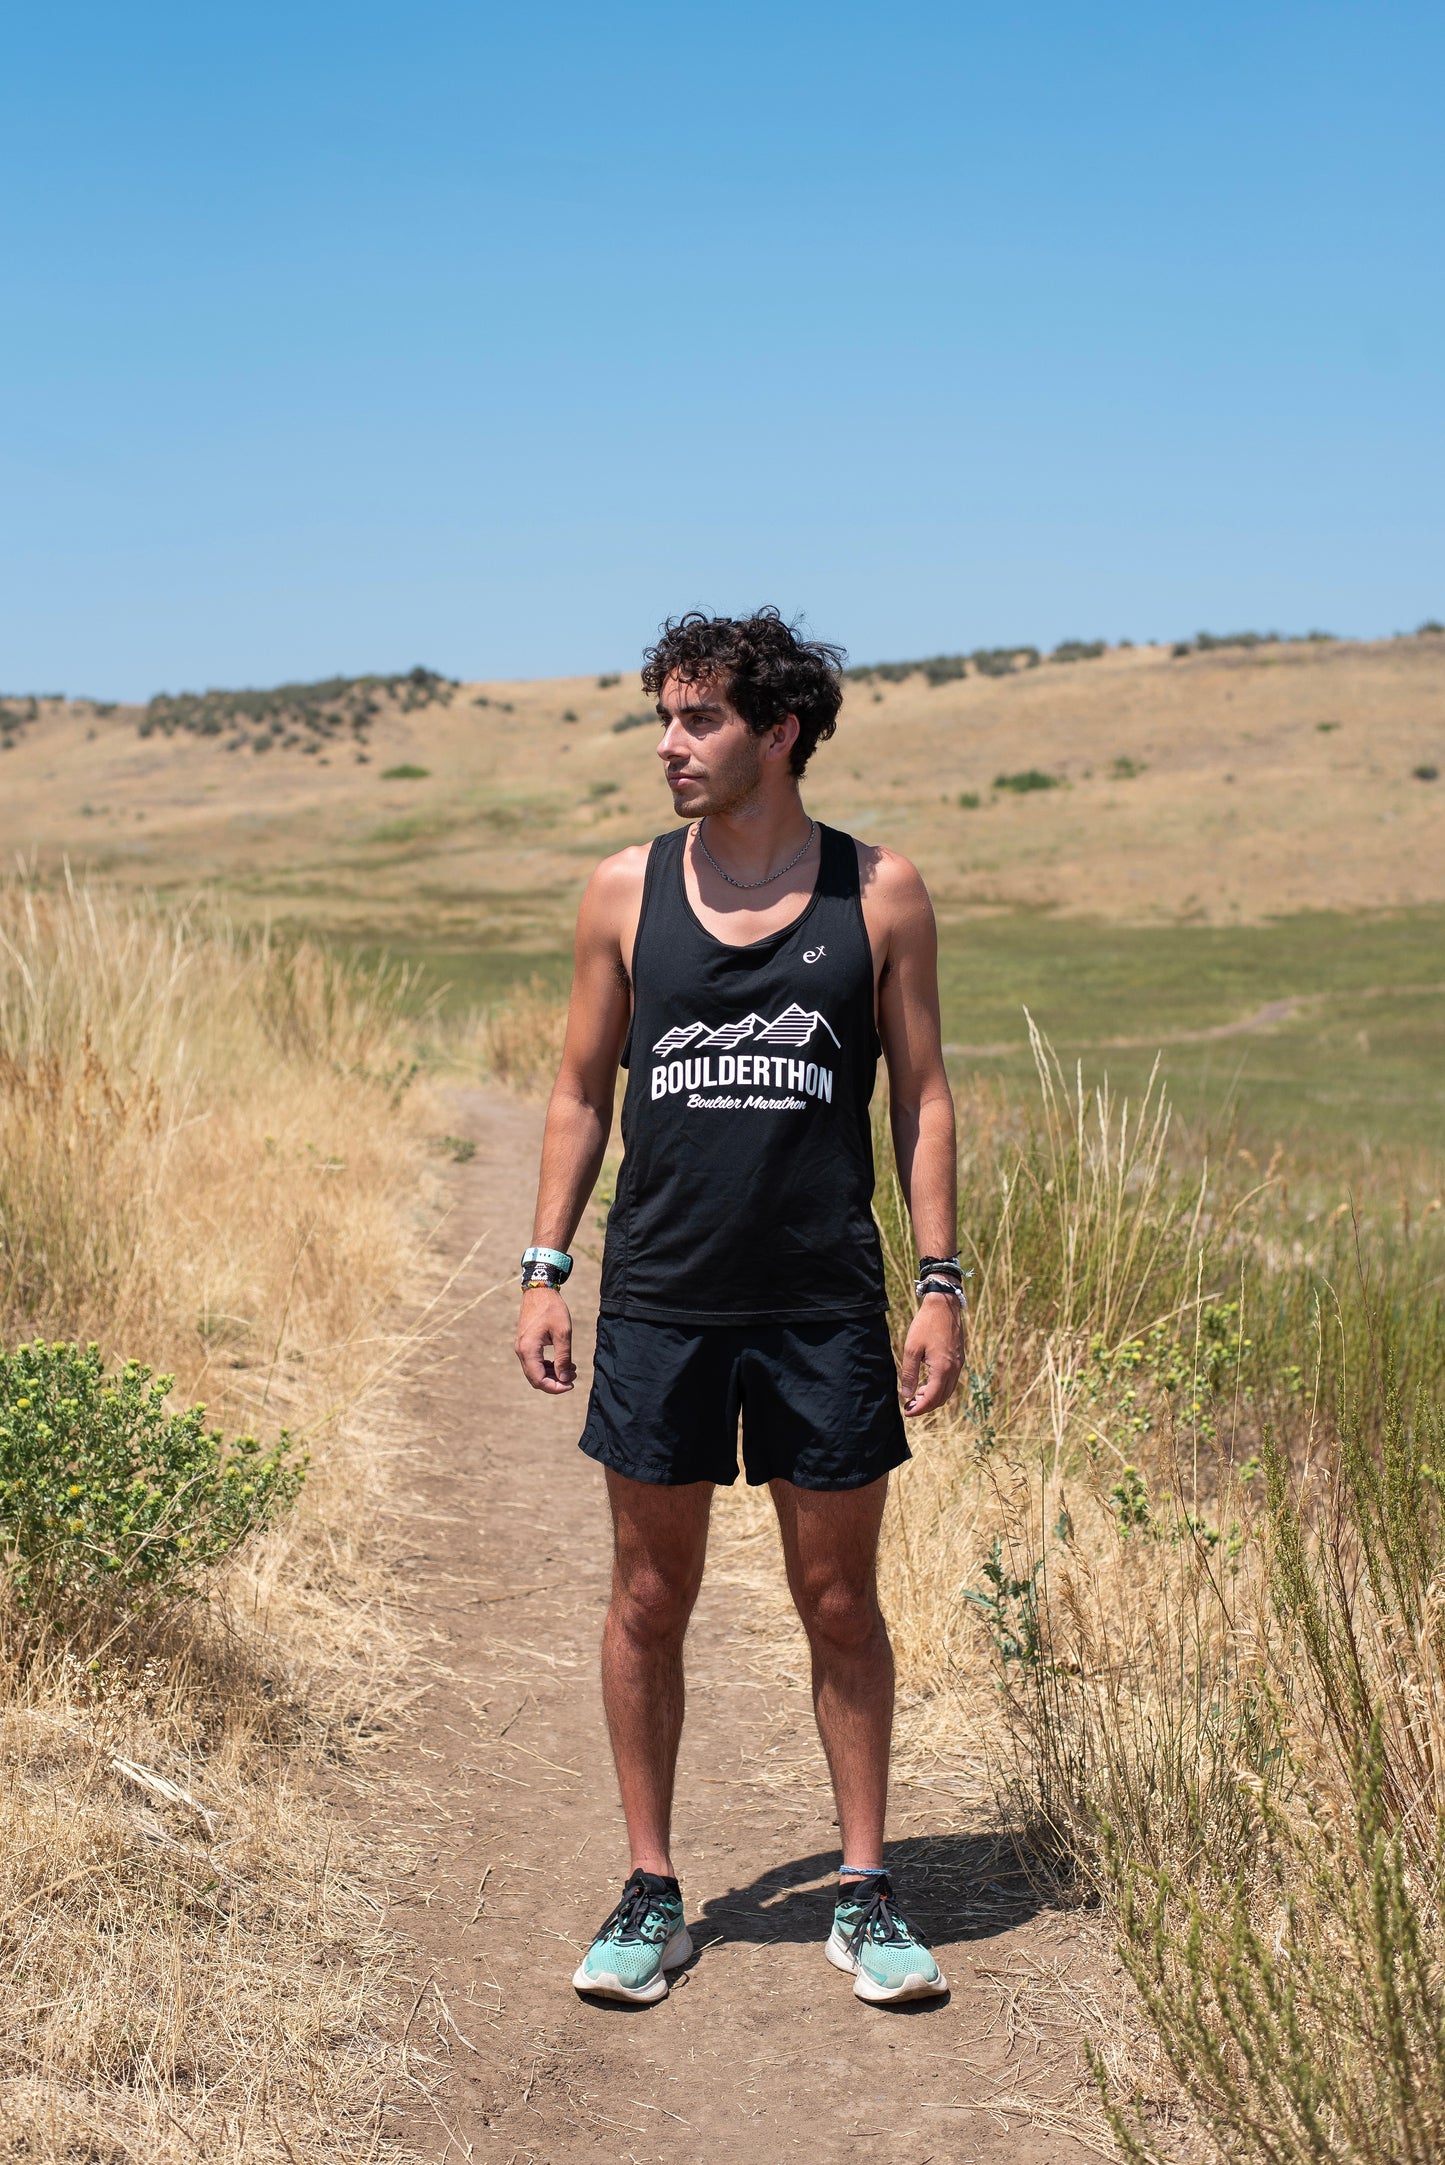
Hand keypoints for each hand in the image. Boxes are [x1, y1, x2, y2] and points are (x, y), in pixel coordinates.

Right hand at [514, 1287, 575, 1392]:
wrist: (540, 1290)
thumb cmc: (552, 1309)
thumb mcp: (563, 1333)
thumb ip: (563, 1357)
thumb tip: (564, 1378)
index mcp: (528, 1350)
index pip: (539, 1380)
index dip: (555, 1387)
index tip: (571, 1384)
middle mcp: (521, 1351)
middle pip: (535, 1378)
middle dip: (555, 1382)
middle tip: (573, 1377)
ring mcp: (521, 1347)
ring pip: (535, 1371)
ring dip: (552, 1374)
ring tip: (571, 1369)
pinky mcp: (525, 1343)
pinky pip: (534, 1362)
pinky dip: (547, 1366)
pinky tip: (562, 1362)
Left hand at [898, 1292, 963, 1416]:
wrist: (944, 1305)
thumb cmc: (925, 1324)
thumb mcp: (912, 1349)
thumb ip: (909, 1373)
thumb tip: (906, 1394)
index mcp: (943, 1368)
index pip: (932, 1398)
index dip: (919, 1408)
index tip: (907, 1412)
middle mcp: (954, 1369)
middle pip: (942, 1398)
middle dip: (926, 1405)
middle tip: (909, 1406)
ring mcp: (959, 1364)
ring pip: (948, 1390)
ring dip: (933, 1397)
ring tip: (916, 1395)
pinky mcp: (959, 1358)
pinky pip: (951, 1380)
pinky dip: (940, 1387)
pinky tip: (927, 1382)